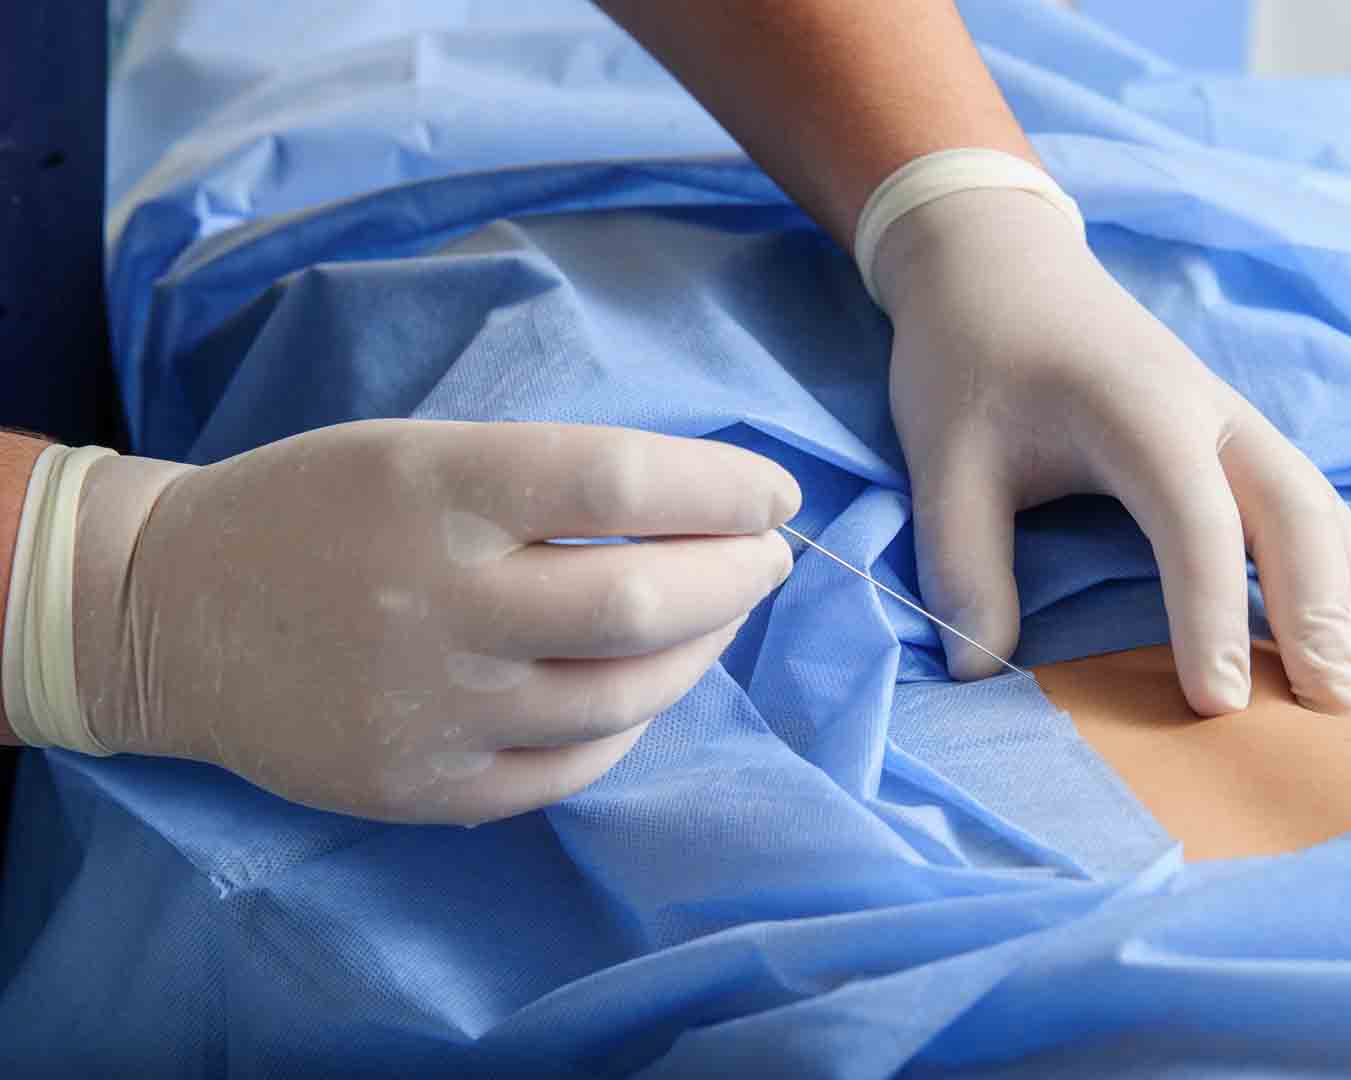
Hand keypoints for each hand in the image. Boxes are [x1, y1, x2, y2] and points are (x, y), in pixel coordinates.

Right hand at [72, 421, 797, 822]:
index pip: (620, 482)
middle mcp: (438, 603)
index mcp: (436, 490)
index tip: (773, 494)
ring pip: (625, 695)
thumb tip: (700, 511)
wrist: (171, 616)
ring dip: (700, 649)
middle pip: (642, 602)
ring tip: (716, 613)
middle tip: (766, 556)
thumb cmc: (314, 510)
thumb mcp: (419, 452)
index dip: (721, 489)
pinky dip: (632, 722)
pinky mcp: (425, 789)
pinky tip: (642, 684)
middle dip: (738, 576)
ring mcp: (432, 709)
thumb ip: (547, 479)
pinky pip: (574, 766)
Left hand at [876, 188, 1350, 714]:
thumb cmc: (969, 358)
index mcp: (1139, 410)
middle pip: (1296, 511)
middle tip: (1344, 714)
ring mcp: (1235, 418)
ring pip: (1322, 508)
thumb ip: (961, 560)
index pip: (1195, 522)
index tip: (1219, 705)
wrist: (997, 262)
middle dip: (1326, 614)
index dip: (1211, 614)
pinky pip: (1313, 503)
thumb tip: (978, 674)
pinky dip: (1346, 570)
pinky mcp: (1237, 432)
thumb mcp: (942, 457)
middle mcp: (1211, 411)